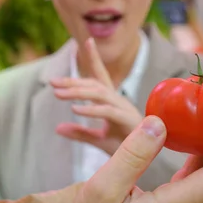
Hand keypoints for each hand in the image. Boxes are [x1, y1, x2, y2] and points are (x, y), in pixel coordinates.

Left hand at [51, 38, 142, 154]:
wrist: (150, 162)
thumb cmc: (127, 148)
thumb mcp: (98, 140)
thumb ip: (79, 133)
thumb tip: (57, 127)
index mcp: (112, 102)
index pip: (101, 76)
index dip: (95, 58)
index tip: (87, 40)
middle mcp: (119, 100)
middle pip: (95, 83)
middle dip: (74, 80)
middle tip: (52, 82)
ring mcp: (124, 109)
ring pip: (100, 93)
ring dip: (78, 92)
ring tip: (58, 94)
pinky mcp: (129, 121)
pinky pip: (108, 111)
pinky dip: (91, 110)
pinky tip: (76, 110)